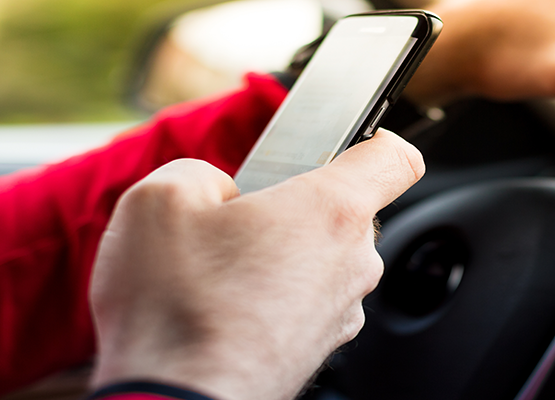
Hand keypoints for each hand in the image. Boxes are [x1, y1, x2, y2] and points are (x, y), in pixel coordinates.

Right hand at [89, 130, 423, 399]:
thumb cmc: (176, 309)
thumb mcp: (160, 199)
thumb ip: (201, 171)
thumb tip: (217, 192)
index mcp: (331, 209)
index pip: (395, 157)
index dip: (372, 141)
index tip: (344, 144)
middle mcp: (352, 261)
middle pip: (341, 210)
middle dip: (291, 206)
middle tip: (234, 221)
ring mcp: (342, 310)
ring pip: (320, 259)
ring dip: (278, 256)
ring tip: (217, 274)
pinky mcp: (321, 348)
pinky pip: (305, 301)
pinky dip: (273, 298)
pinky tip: (223, 309)